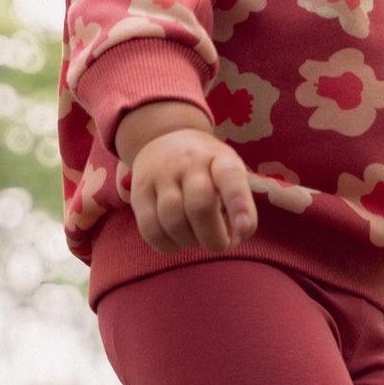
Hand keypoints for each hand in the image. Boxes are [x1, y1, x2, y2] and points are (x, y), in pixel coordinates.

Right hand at [117, 102, 257, 254]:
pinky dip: (167, 245)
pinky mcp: (139, 192)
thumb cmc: (206, 169)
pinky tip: (176, 242)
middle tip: (218, 244)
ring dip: (189, 242)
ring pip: (173, 221)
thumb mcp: (228, 173)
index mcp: (219, 158)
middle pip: (200, 206)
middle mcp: (189, 162)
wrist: (163, 138)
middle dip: (213, 237)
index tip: (244, 228)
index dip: (239, 204)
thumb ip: (239, 206)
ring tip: (196, 239)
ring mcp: (161, 175)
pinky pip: (150, 229)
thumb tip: (233, 239)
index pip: (230, 177)